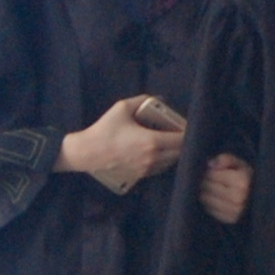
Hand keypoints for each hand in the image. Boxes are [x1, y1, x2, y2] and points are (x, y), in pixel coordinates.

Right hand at [57, 97, 184, 193]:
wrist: (87, 153)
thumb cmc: (105, 129)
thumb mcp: (122, 107)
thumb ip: (142, 100)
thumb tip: (160, 99)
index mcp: (152, 141)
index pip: (181, 140)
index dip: (187, 133)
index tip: (186, 126)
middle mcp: (153, 158)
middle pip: (179, 153)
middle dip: (182, 143)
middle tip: (178, 133)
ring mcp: (146, 169)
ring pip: (170, 163)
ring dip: (173, 153)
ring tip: (169, 142)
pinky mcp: (139, 176)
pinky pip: (159, 169)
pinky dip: (163, 161)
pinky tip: (157, 152)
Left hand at [198, 154, 252, 224]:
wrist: (260, 199)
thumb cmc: (248, 178)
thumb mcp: (240, 164)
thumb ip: (226, 159)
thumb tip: (210, 164)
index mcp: (242, 181)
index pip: (212, 174)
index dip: (210, 171)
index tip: (215, 172)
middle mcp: (238, 197)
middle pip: (208, 186)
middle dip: (207, 181)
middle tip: (211, 180)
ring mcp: (234, 210)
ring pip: (206, 199)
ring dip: (206, 192)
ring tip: (213, 189)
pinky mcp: (230, 219)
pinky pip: (210, 210)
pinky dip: (209, 204)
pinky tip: (216, 199)